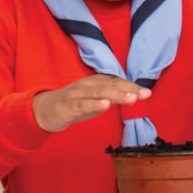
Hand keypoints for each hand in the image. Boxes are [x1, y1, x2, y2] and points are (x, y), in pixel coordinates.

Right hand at [32, 74, 150, 132]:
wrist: (46, 110)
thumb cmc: (75, 104)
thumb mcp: (95, 99)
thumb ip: (112, 96)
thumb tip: (135, 94)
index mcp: (94, 82)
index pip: (115, 82)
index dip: (131, 86)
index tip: (147, 93)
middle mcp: (86, 85)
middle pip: (109, 85)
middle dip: (127, 89)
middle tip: (143, 94)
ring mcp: (76, 95)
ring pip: (98, 93)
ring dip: (115, 95)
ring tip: (131, 99)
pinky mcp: (67, 106)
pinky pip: (82, 105)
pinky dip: (94, 104)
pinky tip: (105, 105)